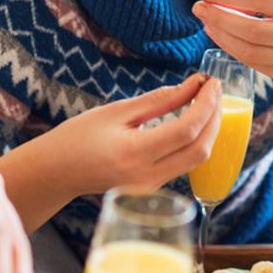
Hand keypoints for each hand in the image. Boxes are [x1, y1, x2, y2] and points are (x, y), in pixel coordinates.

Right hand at [49, 74, 222, 196]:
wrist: (57, 173)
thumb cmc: (79, 137)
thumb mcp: (117, 111)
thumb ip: (159, 100)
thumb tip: (193, 85)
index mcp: (134, 154)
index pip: (187, 129)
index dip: (206, 104)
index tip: (212, 82)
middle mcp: (147, 177)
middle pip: (200, 149)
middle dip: (215, 118)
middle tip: (215, 91)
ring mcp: (151, 188)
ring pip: (196, 160)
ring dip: (207, 130)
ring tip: (206, 102)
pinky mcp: (153, 189)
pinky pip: (184, 165)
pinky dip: (195, 142)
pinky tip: (193, 122)